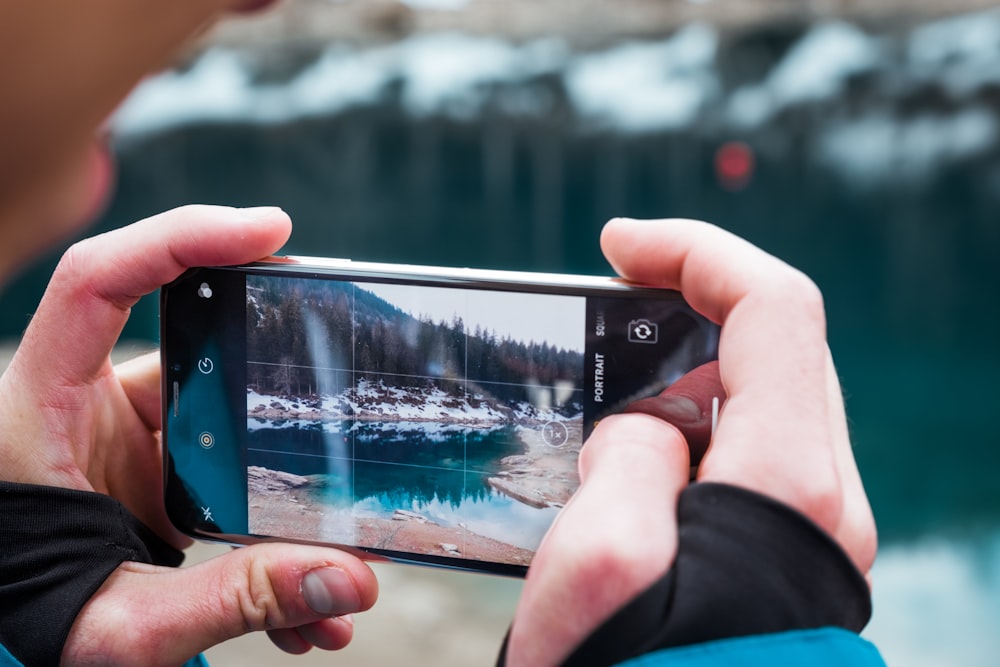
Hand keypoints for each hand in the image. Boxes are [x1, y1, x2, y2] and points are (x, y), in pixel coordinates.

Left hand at [0, 205, 377, 663]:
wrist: (15, 642)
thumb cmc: (37, 620)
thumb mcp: (124, 626)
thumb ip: (230, 600)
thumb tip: (348, 575)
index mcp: (44, 410)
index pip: (98, 280)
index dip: (179, 235)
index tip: (270, 230)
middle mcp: (90, 403)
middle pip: (192, 335)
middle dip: (275, 346)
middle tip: (346, 356)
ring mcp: (131, 432)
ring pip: (229, 410)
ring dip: (286, 467)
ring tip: (335, 524)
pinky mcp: (164, 464)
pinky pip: (235, 460)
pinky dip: (277, 510)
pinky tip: (310, 573)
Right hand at [505, 218, 877, 665]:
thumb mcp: (600, 567)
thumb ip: (629, 460)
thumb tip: (649, 432)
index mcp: (788, 486)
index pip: (775, 310)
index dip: (698, 253)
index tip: (619, 245)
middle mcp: (823, 499)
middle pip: (778, 346)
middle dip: (687, 310)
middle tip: (603, 321)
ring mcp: (814, 528)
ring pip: (762, 400)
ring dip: (682, 379)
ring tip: (601, 416)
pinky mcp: (787, 551)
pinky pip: (746, 454)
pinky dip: (688, 432)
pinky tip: (627, 468)